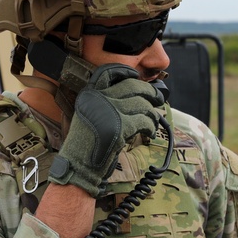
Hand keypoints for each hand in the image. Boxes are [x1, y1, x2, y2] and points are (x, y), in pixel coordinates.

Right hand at [48, 64, 164, 196]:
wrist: (79, 165)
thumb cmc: (87, 143)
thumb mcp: (91, 115)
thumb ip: (106, 102)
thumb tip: (136, 94)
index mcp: (89, 94)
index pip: (108, 72)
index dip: (124, 71)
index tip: (136, 76)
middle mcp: (98, 98)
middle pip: (131, 86)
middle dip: (149, 91)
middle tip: (158, 97)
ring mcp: (110, 111)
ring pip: (141, 104)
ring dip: (151, 113)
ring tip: (153, 121)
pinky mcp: (120, 126)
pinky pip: (144, 121)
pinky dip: (150, 127)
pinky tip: (149, 132)